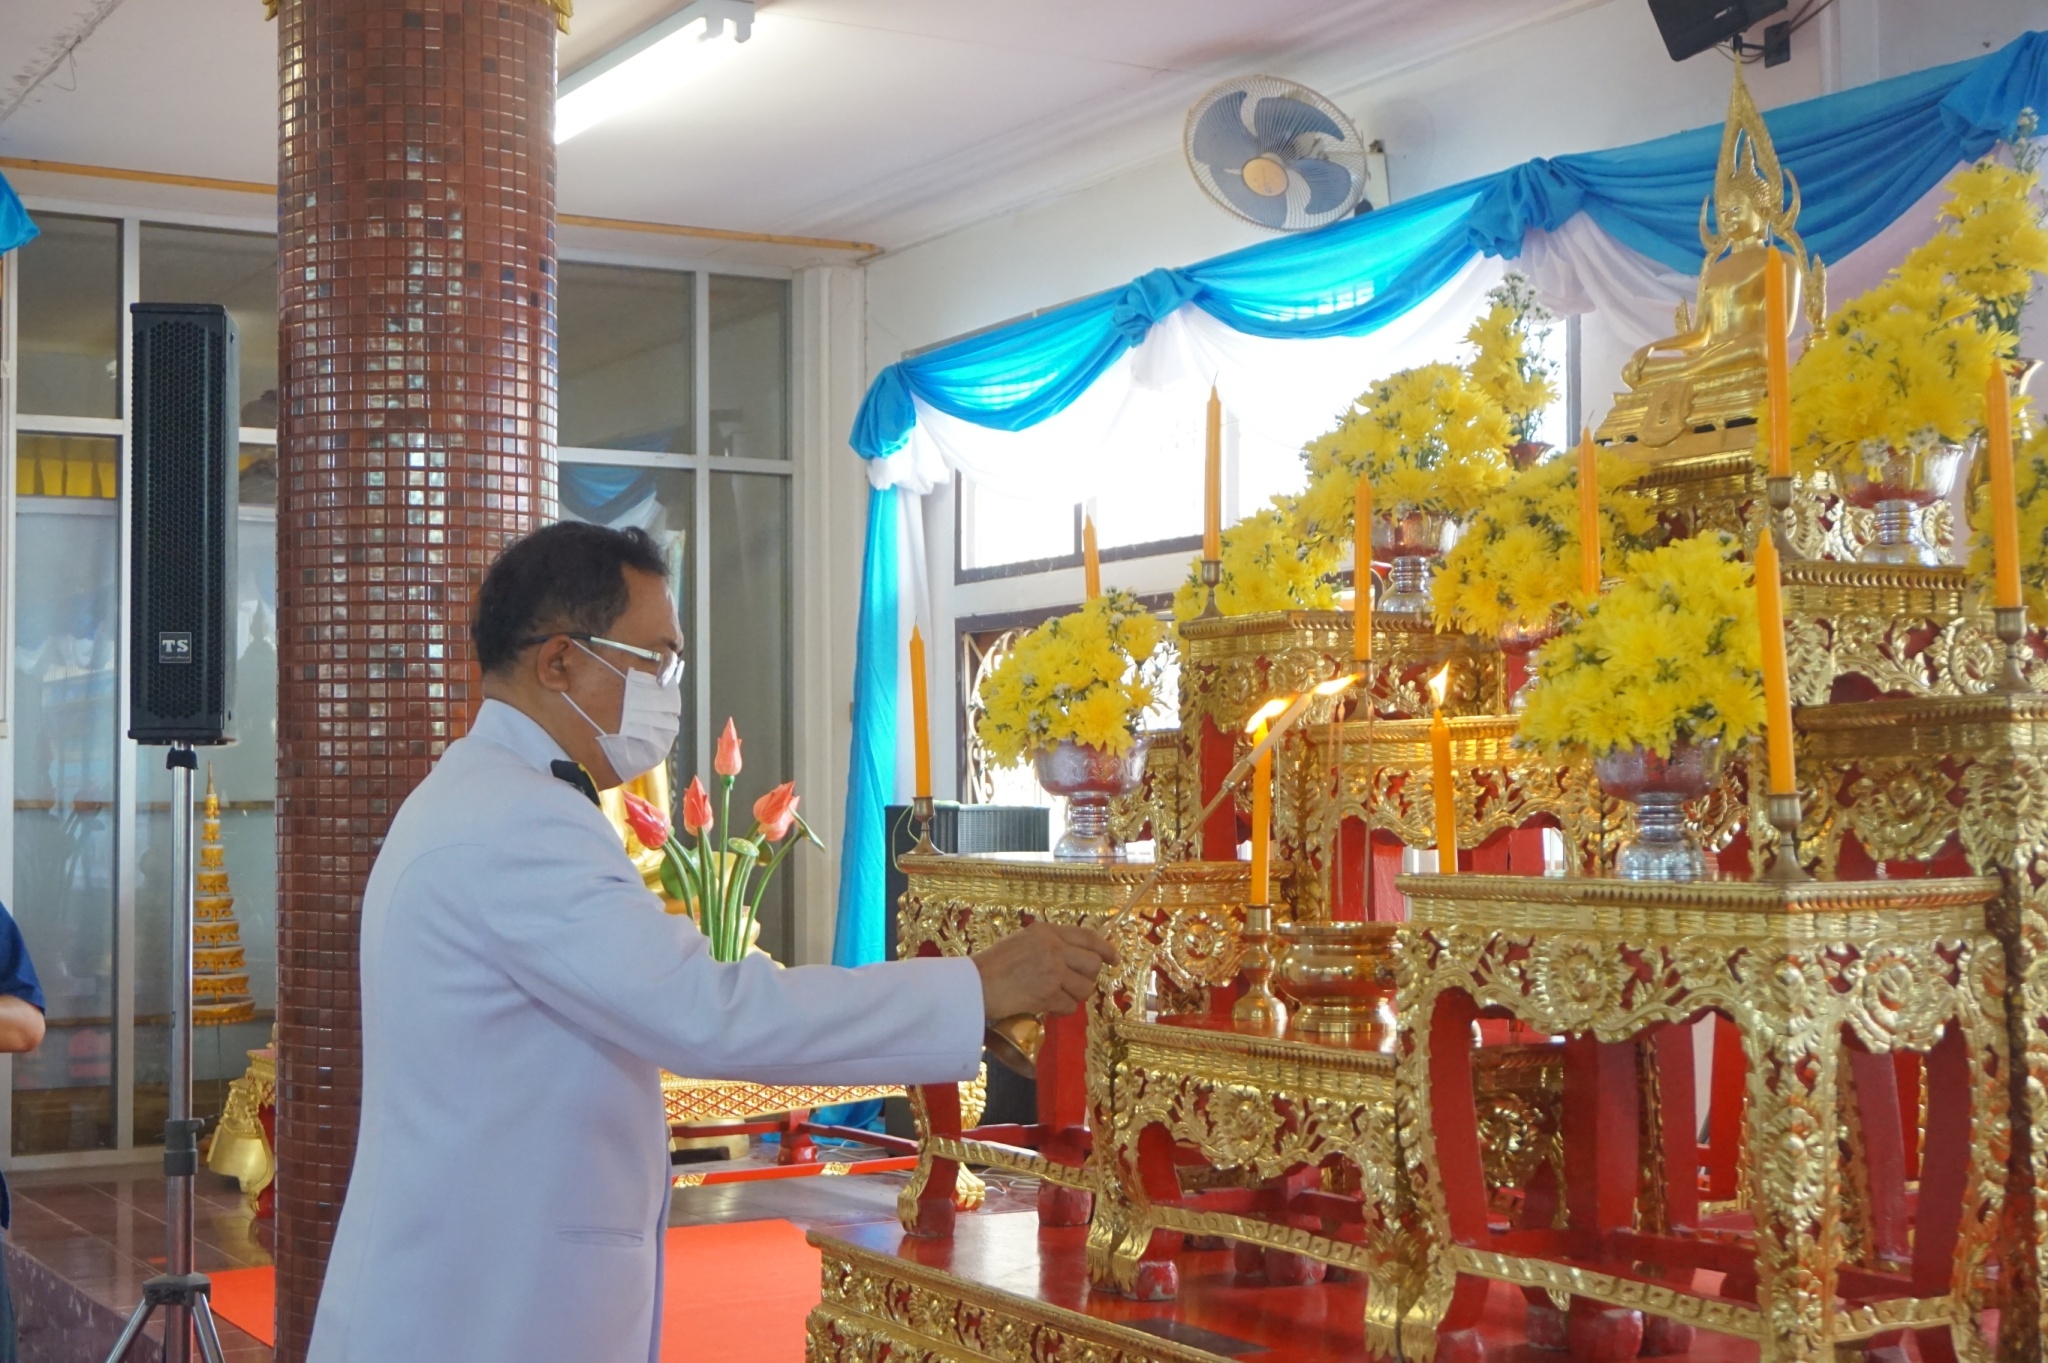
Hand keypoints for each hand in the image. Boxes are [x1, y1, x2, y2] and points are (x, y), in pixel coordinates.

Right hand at [970, 922, 1118, 1019]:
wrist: (974, 986)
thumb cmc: (993, 966)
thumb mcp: (1022, 942)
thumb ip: (1049, 945)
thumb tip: (1077, 957)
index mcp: (1046, 932)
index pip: (1088, 937)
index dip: (1105, 949)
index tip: (1114, 959)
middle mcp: (1053, 948)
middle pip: (1092, 965)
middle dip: (1088, 978)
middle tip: (1074, 984)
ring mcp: (1052, 971)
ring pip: (1084, 988)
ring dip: (1073, 996)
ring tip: (1054, 995)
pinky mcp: (1048, 994)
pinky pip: (1069, 1006)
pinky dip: (1059, 1010)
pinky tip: (1044, 1005)